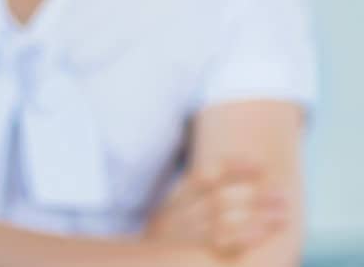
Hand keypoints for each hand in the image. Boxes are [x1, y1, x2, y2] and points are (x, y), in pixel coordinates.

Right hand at [146, 158, 289, 257]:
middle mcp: (181, 216)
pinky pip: (222, 243)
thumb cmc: (159, 248)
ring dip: (257, 214)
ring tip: (283, 214)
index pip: (203, 178)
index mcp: (174, 204)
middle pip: (221, 197)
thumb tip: (222, 184)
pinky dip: (243, 235)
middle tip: (282, 194)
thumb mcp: (166, 218)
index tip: (259, 165)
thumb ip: (188, 202)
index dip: (232, 168)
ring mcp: (188, 235)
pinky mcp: (196, 255)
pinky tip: (262, 232)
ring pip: (225, 218)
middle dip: (254, 194)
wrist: (137, 266)